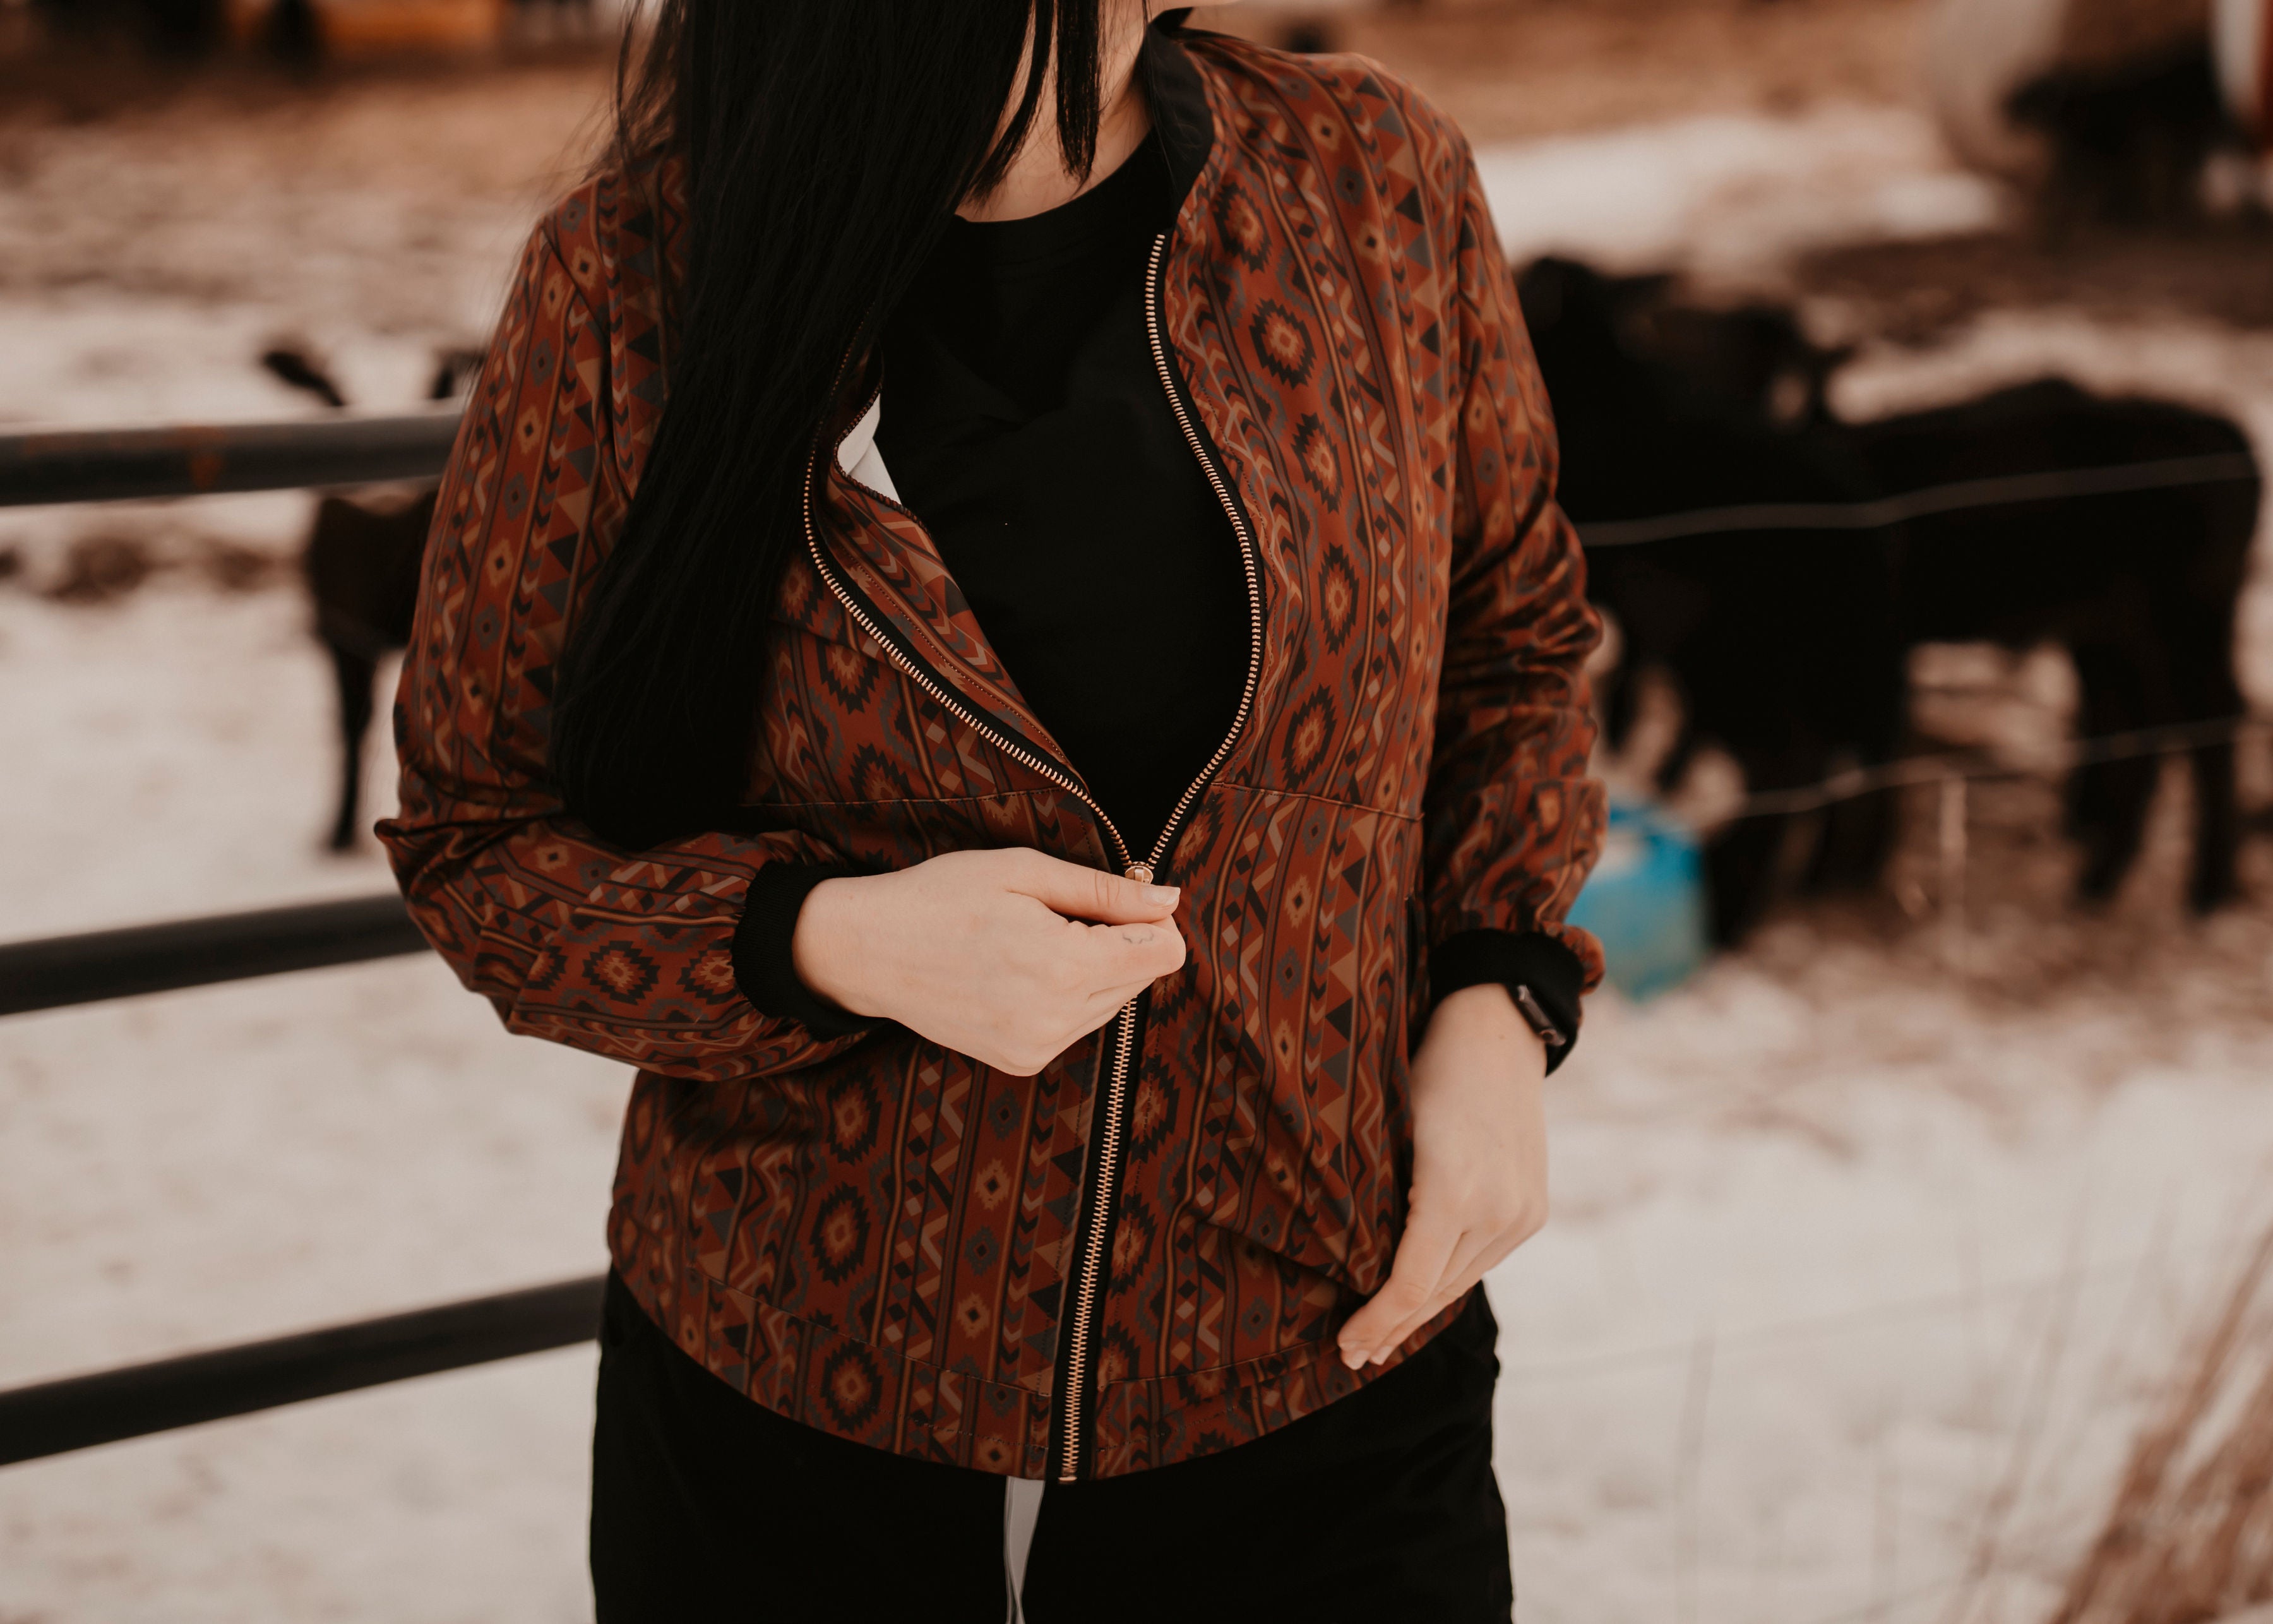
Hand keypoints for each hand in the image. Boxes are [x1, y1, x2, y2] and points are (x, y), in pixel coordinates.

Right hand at [790, 848, 1186, 1075]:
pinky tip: (1020, 969)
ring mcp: (1037, 1047)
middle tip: (1063, 911)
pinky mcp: (1022, 1061)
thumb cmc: (941, 897)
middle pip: (1142, 978)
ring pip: (1113, 1003)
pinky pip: (1077, 1023)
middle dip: (1122, 941)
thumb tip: (1169, 900)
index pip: (1164, 952)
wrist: (868, 951)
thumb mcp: (1024, 871)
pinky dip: (1066, 994)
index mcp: (1062, 966)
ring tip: (1034, 939)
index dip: (1152, 918)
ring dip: (1093, 968)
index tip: (1118, 895)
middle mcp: (1056, 1019)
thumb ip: (1106, 891)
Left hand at [1336, 983, 1549, 1367]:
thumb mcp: (1391, 1134)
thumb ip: (1381, 1203)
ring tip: (1385, 1336)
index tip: (1344, 1346)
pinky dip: (1450, 1279)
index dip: (1375, 1321)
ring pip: (1462, 1281)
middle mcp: (1496, 1212)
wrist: (1497, 1037)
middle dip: (1393, 1327)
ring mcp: (1522, 1214)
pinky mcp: (1533, 1212)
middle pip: (1436, 1294)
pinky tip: (1424, 1295)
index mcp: (1451, 1191)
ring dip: (1423, 1311)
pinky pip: (1483, 1260)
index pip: (1409, 1284)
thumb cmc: (1427, 1073)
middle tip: (1354, 1354)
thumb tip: (1350, 1265)